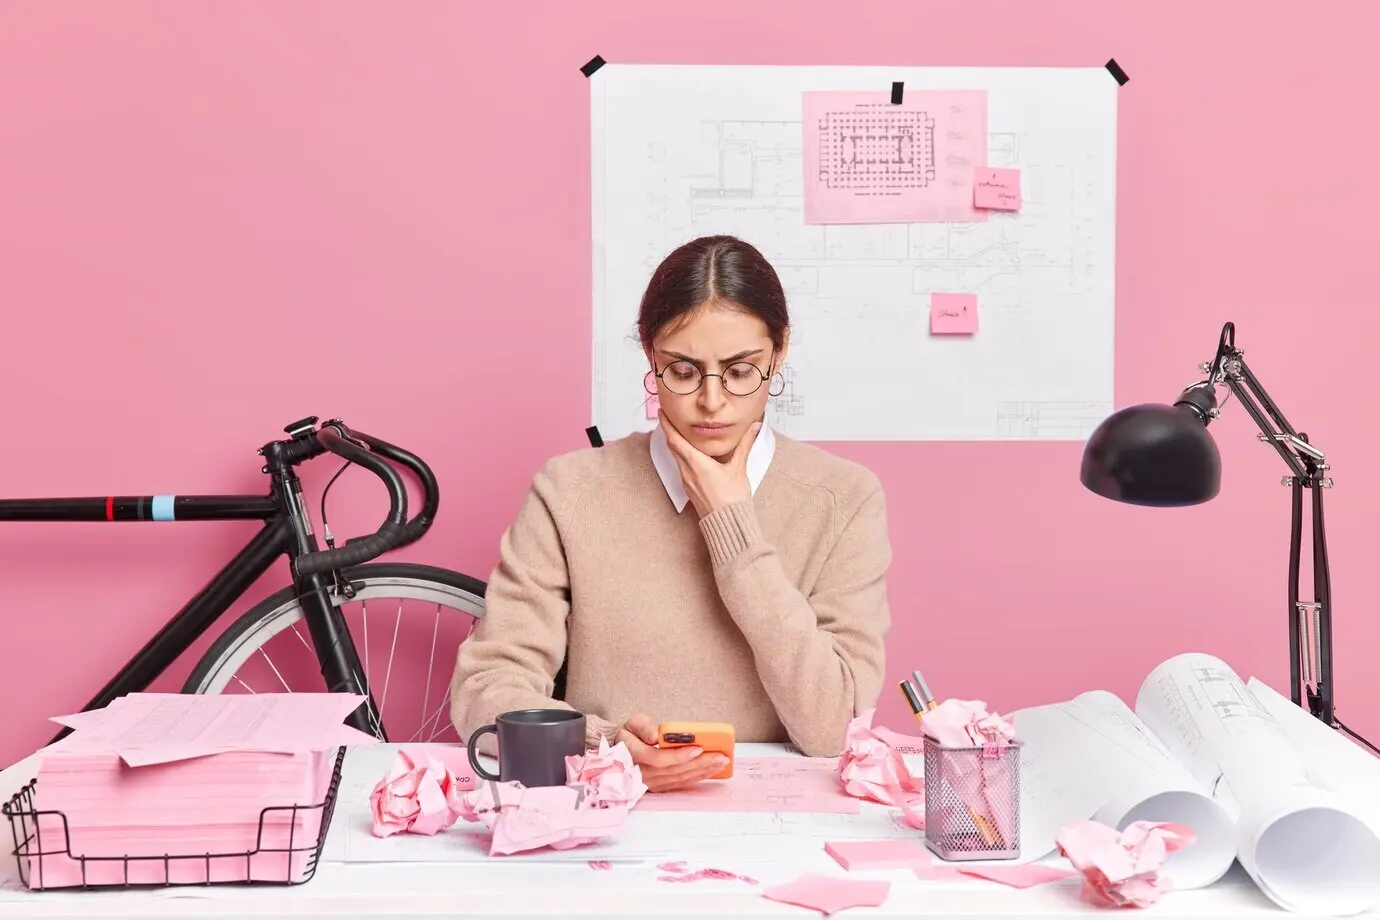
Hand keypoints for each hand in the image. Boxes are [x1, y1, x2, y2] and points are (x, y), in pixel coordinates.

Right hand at [615, 713, 729, 792]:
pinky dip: (698, 777)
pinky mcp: (659, 787)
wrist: (622, 751)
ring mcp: (651, 783)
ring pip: (680, 778)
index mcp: (633, 755)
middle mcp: (642, 773)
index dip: (679, 755)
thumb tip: (655, 735)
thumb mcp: (632, 723)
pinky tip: (712, 770)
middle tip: (720, 756)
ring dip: (703, 771)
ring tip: (721, 762)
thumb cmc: (630, 735)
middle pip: (674, 771)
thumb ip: (643, 727)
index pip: (658, 759)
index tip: (697, 748)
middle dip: (700, 764)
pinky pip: (681, 783)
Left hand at [658, 411, 760, 516]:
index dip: (667, 425)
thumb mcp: (738, 469)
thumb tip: (754, 428)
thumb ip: (744, 446)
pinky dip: (682, 457)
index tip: (662, 413)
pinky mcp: (689, 489)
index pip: (675, 440)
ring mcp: (686, 481)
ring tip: (679, 433)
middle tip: (669, 418)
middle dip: (669, 431)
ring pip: (676, 458)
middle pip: (672, 447)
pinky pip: (681, 468)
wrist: (727, 523)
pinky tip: (690, 455)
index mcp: (696, 463)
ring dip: (675, 444)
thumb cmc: (732, 499)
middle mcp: (687, 471)